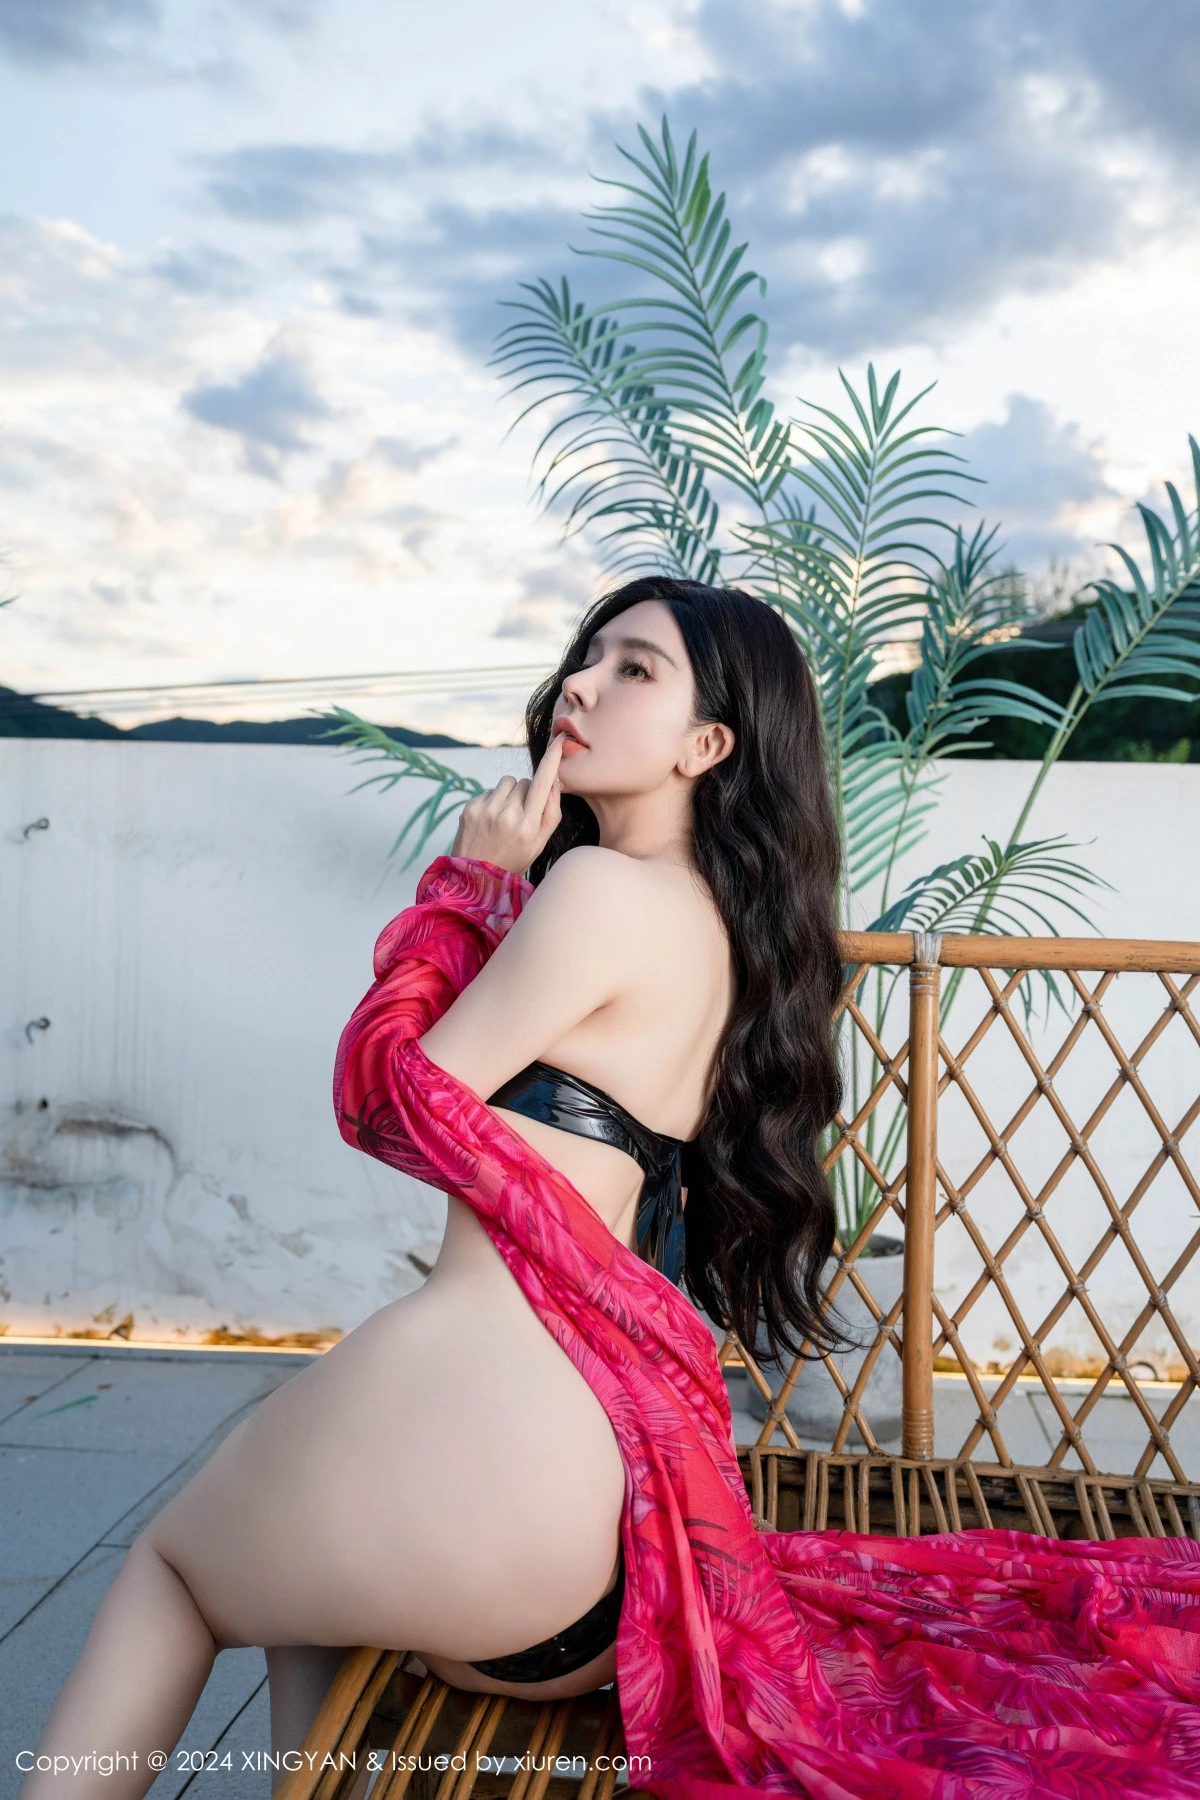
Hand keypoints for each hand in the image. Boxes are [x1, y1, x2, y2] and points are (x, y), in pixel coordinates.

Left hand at [450, 735, 563, 874]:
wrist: (474, 875)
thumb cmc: (513, 858)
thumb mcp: (540, 843)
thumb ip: (551, 813)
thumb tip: (553, 782)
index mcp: (528, 826)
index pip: (542, 785)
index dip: (551, 761)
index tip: (558, 742)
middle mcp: (507, 816)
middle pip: (525, 782)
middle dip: (527, 793)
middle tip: (521, 816)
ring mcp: (486, 811)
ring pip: (507, 782)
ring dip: (509, 794)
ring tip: (504, 817)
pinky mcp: (470, 807)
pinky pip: (489, 790)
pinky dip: (492, 801)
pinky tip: (489, 821)